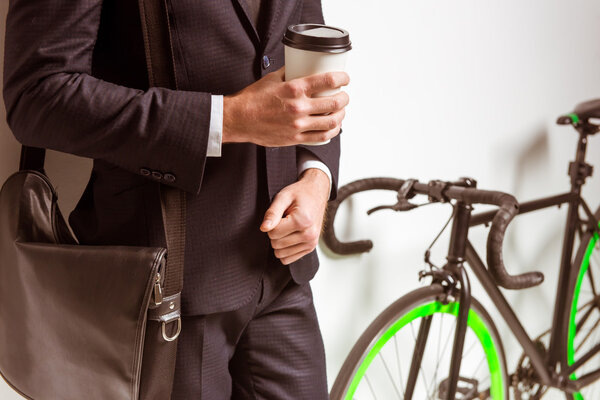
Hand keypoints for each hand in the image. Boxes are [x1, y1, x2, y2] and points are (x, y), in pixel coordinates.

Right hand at [223, 67, 348, 146]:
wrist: (239, 120)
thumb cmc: (253, 99)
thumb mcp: (272, 78)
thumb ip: (289, 72)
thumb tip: (302, 64)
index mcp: (294, 89)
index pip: (328, 80)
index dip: (342, 78)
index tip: (345, 78)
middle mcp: (298, 107)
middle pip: (335, 103)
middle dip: (344, 98)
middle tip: (344, 95)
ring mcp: (298, 125)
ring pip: (331, 122)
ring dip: (341, 115)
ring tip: (340, 111)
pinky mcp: (295, 139)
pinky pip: (321, 137)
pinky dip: (332, 131)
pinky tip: (333, 127)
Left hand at [260, 169, 329, 264]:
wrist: (317, 192)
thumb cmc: (300, 193)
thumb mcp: (283, 197)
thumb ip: (272, 213)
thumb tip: (263, 228)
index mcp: (302, 221)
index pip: (273, 233)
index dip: (271, 223)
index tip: (280, 214)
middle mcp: (309, 234)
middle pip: (276, 244)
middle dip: (275, 233)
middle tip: (284, 220)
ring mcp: (311, 243)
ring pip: (280, 254)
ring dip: (280, 241)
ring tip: (288, 227)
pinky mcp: (310, 248)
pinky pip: (288, 259)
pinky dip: (285, 249)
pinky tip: (290, 236)